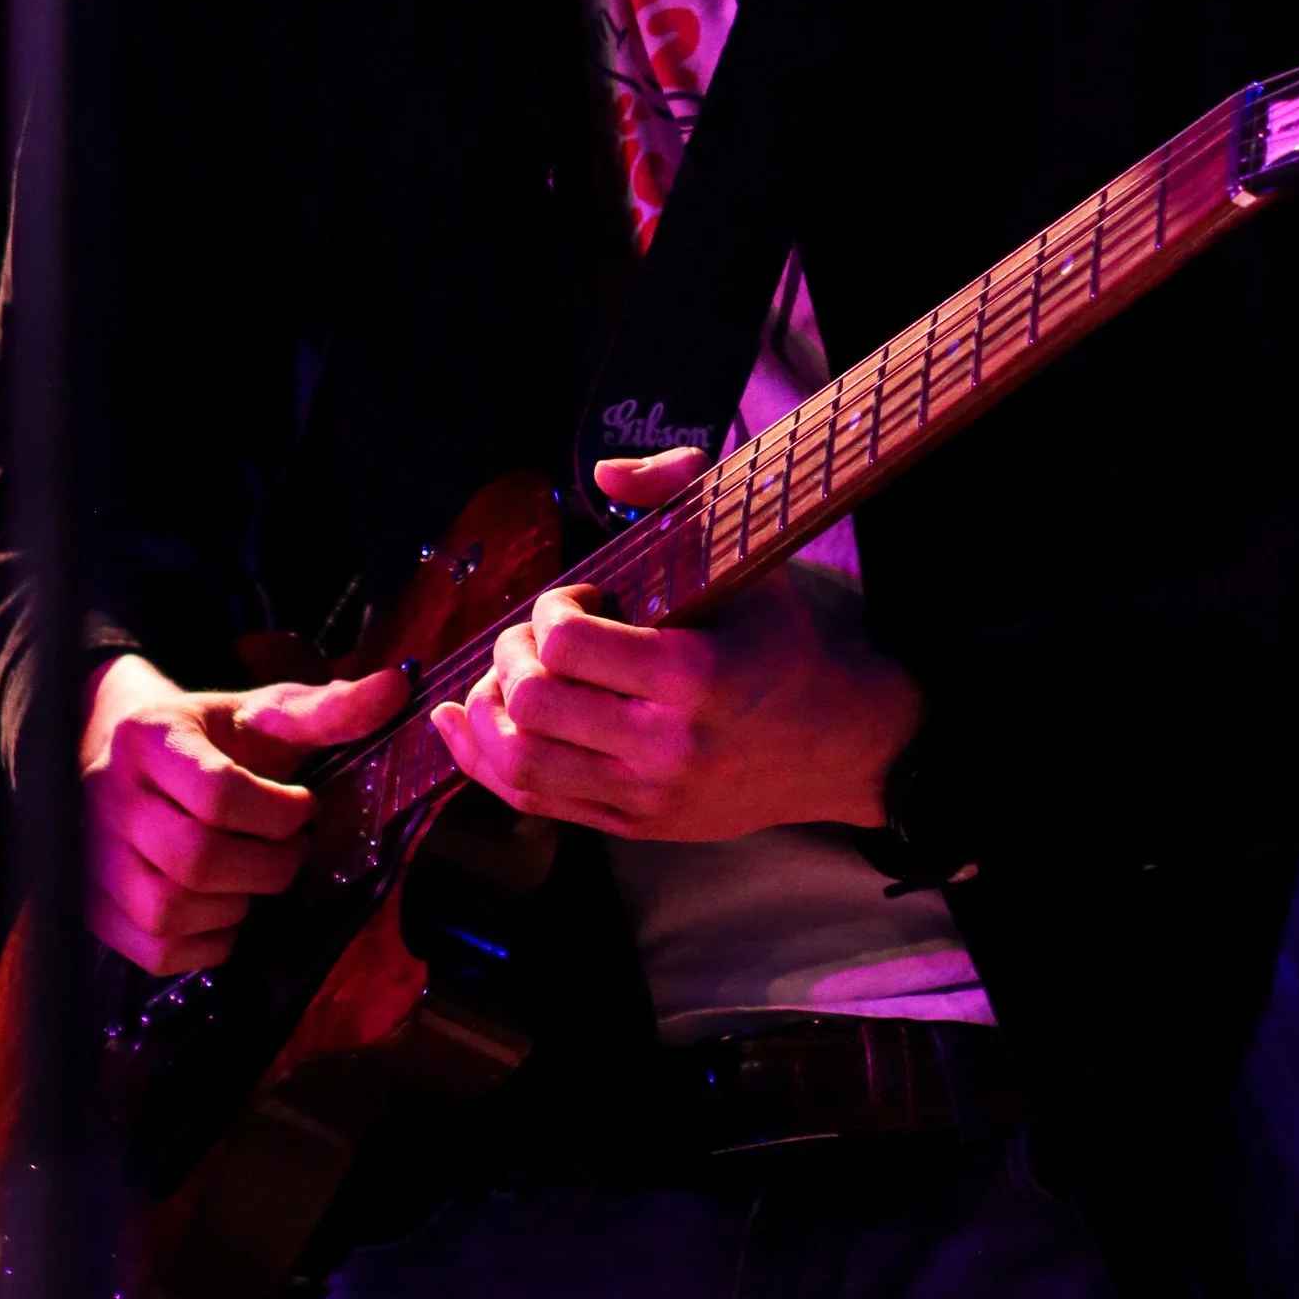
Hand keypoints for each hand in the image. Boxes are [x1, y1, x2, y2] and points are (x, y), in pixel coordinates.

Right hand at [80, 649, 410, 976]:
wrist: (123, 753)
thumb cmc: (207, 737)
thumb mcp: (261, 713)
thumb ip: (327, 709)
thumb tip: (400, 687)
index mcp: (151, 738)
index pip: (218, 793)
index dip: (279, 813)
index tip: (302, 807)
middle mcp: (110, 798)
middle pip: (196, 859)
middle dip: (267, 866)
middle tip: (290, 851)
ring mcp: (94, 858)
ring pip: (170, 910)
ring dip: (235, 906)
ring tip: (253, 877)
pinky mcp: (94, 907)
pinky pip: (155, 951)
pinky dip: (206, 944)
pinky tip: (224, 909)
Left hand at [425, 447, 919, 842]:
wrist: (833, 744)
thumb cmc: (781, 640)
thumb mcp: (748, 556)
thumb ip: (679, 488)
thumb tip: (603, 472)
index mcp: (695, 674)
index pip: (569, 645)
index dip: (551, 609)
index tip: (580, 597)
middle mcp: (667, 745)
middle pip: (534, 703)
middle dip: (511, 655)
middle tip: (534, 638)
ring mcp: (648, 795)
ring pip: (521, 762)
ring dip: (489, 711)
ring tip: (506, 678)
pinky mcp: (634, 825)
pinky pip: (534, 801)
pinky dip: (483, 761)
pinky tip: (465, 723)